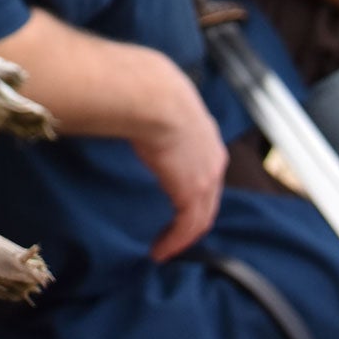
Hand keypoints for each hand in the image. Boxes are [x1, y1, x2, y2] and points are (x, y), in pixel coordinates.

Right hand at [129, 60, 228, 261]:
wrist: (152, 96)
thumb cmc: (147, 87)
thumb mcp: (157, 97)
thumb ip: (149, 108)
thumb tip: (124, 104)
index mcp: (206, 133)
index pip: (206, 169)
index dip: (193, 188)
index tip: (175, 200)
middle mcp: (214, 157)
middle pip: (209, 197)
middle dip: (192, 217)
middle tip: (172, 232)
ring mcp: (206, 176)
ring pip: (201, 215)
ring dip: (183, 234)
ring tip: (164, 247)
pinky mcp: (192, 193)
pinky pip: (187, 227)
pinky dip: (175, 242)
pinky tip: (159, 251)